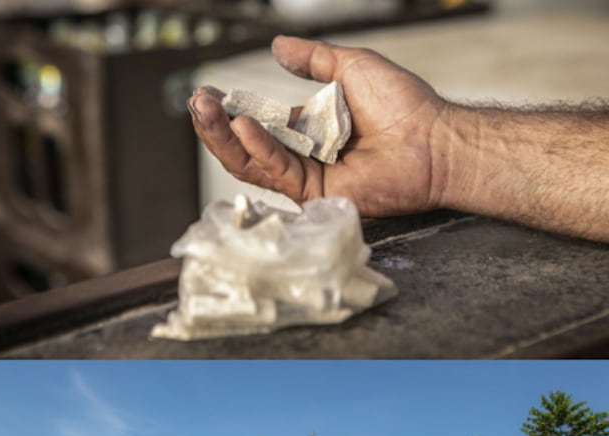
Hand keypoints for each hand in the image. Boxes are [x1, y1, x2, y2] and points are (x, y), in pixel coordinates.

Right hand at [189, 36, 452, 217]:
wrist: (434, 138)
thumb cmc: (405, 106)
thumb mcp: (350, 67)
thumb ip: (313, 59)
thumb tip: (279, 47)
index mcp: (309, 131)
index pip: (258, 124)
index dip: (231, 109)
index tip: (209, 93)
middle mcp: (303, 156)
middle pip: (245, 147)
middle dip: (216, 124)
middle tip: (197, 101)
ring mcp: (307, 177)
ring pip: (251, 162)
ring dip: (224, 136)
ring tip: (206, 109)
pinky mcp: (315, 192)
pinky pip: (277, 170)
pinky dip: (259, 147)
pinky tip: (244, 126)